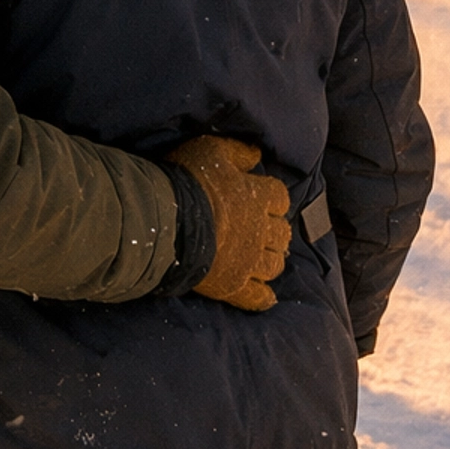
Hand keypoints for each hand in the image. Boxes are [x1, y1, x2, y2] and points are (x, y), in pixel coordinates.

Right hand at [167, 136, 290, 311]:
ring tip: (259, 259)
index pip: (280, 198)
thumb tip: (258, 154)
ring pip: (274, 265)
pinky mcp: (234, 285)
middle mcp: (260, 230)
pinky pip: (258, 298)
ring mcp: (249, 261)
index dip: (273, 200)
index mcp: (258, 197)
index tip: (262, 201)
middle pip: (282, 234)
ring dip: (270, 262)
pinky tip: (263, 295)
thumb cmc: (187, 181)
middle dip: (275, 233)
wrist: (167, 221)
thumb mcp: (211, 150)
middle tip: (261, 232)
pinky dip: (263, 298)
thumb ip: (237, 151)